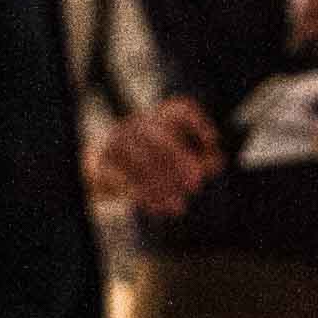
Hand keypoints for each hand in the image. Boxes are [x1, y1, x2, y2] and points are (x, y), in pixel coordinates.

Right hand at [93, 97, 224, 216]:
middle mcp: (137, 125)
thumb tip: (217, 161)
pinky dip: (144, 196)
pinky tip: (159, 208)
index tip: (212, 142)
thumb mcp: (178, 162)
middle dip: (179, 160)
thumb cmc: (148, 165)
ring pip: (140, 160)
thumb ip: (202, 161)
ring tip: (178, 206)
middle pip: (159, 136)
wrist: (100, 171)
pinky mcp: (100, 163)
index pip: (180, 109)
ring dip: (162, 186)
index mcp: (159, 118)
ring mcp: (116, 142)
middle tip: (195, 183)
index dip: (198, 124)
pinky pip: (123, 179)